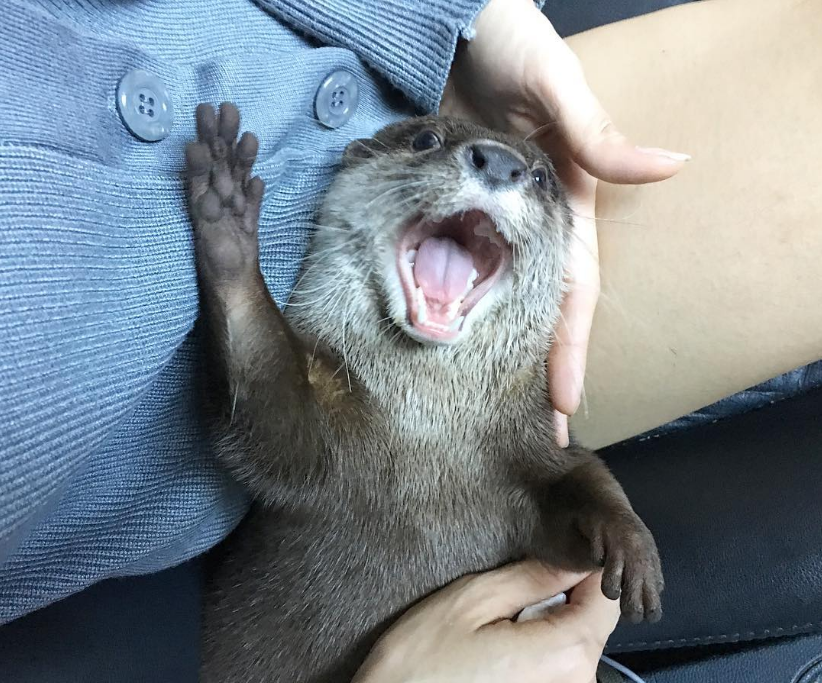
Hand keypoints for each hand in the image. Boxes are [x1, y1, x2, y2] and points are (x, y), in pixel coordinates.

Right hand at [352, 563, 619, 682]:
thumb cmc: (423, 661)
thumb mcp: (472, 601)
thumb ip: (531, 577)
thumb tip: (572, 560)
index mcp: (567, 652)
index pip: (606, 597)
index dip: (584, 569)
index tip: (554, 555)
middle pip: (591, 623)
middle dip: (559, 600)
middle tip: (508, 595)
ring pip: (573, 646)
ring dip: (546, 627)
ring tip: (496, 627)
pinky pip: (556, 670)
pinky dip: (536, 652)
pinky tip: (497, 654)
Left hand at [441, 0, 688, 445]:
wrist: (454, 23)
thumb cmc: (512, 47)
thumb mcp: (557, 89)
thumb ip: (598, 135)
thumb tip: (671, 165)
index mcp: (565, 205)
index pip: (574, 292)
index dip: (570, 347)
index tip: (567, 403)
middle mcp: (531, 222)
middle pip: (538, 310)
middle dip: (540, 370)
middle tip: (534, 434)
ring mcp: (491, 219)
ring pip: (500, 298)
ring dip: (498, 351)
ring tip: (488, 405)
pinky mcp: (452, 207)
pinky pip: (456, 266)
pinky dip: (457, 305)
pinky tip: (447, 340)